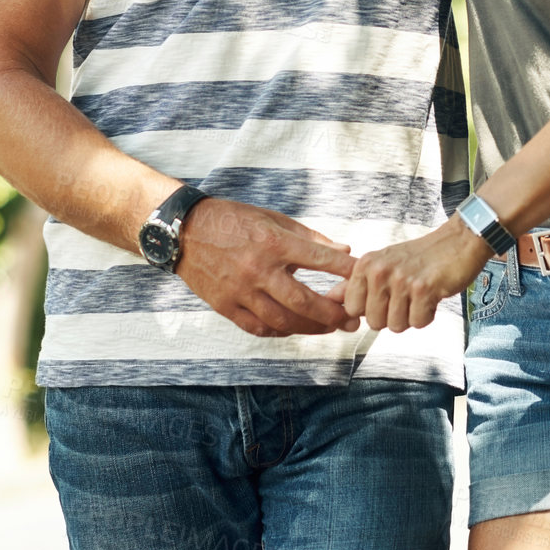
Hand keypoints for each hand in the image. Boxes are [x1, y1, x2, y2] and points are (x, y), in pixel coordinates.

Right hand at [175, 198, 361, 338]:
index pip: (319, 259)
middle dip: (333, 314)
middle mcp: (257, 269)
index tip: (364, 280)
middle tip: (353, 320)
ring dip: (311, 328)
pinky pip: (259, 327)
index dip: (346, 272)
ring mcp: (239, 291)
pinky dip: (281, 331)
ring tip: (329, 328)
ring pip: (283, 321)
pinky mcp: (225, 306)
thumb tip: (344, 253)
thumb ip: (310, 238)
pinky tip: (296, 328)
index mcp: (272, 242)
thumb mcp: (273, 218)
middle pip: (303, 301)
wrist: (185, 231)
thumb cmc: (234, 220)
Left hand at [342, 215, 492, 331]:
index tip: (386, 298)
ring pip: (396, 326)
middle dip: (393, 316)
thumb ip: (357, 284)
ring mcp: (401, 280)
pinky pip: (418, 323)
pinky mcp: (424, 289)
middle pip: (374, 323)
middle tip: (407, 296)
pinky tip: (432, 297)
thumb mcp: (383, 264)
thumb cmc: (420, 257)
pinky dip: (428, 315)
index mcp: (366, 264)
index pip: (352, 309)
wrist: (458, 241)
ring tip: (419, 295)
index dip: (371, 310)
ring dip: (411, 316)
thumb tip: (331, 299)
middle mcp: (380, 270)